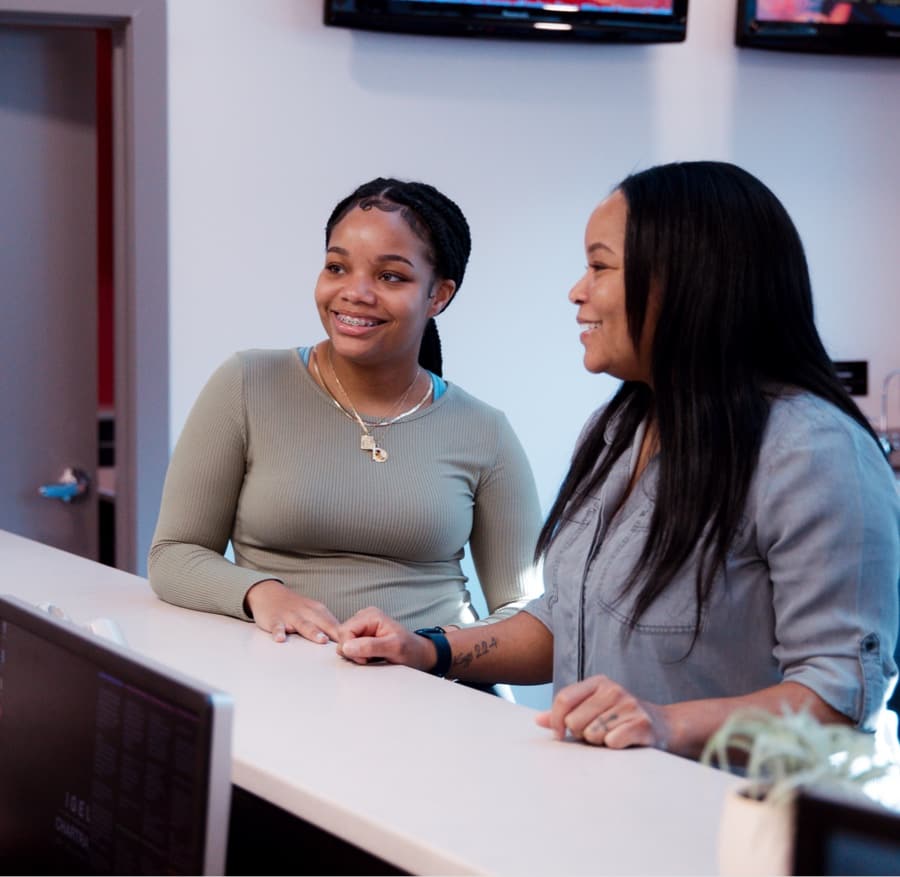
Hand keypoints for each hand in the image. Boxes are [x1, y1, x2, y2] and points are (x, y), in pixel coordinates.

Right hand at [244, 579, 339, 643]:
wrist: (268, 593)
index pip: (334, 623)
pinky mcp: (274, 619)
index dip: (345, 634)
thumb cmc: (295, 607)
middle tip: (344, 642)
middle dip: (333, 632)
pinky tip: (281, 639)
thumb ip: (327, 625)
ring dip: (313, 632)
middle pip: (322, 622)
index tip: (356, 644)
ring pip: (303, 624)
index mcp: (318, 611)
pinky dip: (278, 632)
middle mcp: (306, 612)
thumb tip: (346, 640)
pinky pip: (277, 626)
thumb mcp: (313, 612)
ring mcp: (290, 616)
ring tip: (321, 639)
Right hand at [336, 607, 436, 670]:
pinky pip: (349, 646)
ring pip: (344, 643)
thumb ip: (370, 646)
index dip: (350, 648)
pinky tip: (369, 656)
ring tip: (372, 656)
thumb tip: (347, 647)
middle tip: (369, 659)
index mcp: (370, 615)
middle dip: (352, 652)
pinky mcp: (361, 635)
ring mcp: (362, 626)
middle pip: (342, 636)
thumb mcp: (394, 648)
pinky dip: (357, 655)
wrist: (418, 653)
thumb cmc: (410, 649)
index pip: (344, 631)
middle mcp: (364, 617)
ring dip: (355, 654)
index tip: (365, 659)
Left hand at [535, 674, 669, 749]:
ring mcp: (629, 705)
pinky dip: (614, 747)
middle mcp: (613, 689)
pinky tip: (624, 742)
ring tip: (613, 736)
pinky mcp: (642, 724)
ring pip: (592, 735)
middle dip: (582, 734)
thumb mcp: (594, 709)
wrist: (666, 726)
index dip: (556, 721)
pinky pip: (611, 742)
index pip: (564, 699)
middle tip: (598, 733)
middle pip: (575, 721)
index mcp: (598, 682)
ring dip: (599, 742)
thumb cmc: (621, 719)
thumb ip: (566, 713)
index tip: (560, 735)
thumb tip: (537, 720)